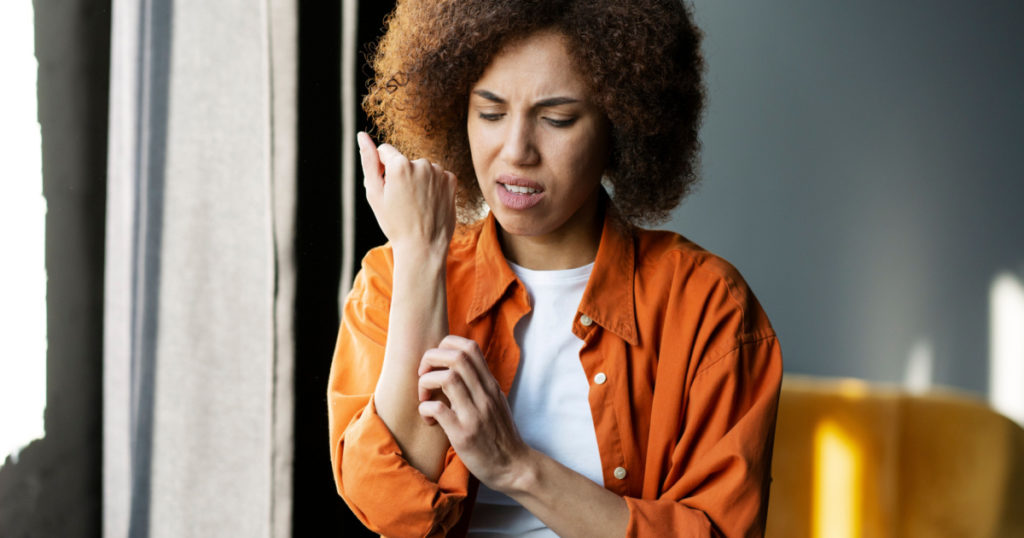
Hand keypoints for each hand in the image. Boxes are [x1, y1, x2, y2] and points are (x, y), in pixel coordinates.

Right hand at [357, 132, 456, 253]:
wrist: (423, 246)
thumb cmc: (394, 223)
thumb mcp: (374, 193)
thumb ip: (368, 161)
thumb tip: (362, 135)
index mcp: (399, 164)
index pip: (385, 152)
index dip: (382, 170)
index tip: (387, 189)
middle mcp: (421, 163)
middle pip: (404, 161)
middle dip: (401, 175)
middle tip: (402, 202)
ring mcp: (439, 172)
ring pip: (421, 169)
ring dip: (418, 181)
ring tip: (416, 205)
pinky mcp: (451, 180)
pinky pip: (437, 176)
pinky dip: (433, 186)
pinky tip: (429, 203)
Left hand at [417, 335, 530, 491]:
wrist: (514, 467)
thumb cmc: (499, 434)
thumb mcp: (495, 402)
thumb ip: (479, 384)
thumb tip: (457, 367)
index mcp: (490, 385)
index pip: (470, 346)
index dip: (446, 345)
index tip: (437, 363)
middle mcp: (484, 395)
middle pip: (456, 356)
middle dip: (431, 359)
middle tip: (424, 375)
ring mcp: (475, 414)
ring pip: (447, 378)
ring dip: (426, 383)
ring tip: (424, 398)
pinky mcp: (463, 434)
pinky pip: (438, 409)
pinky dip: (425, 409)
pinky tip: (429, 419)